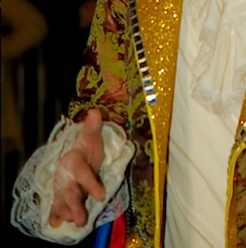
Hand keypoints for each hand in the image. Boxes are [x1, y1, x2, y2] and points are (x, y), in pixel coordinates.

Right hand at [49, 109, 105, 227]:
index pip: (83, 173)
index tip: (102, 195)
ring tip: (72, 220)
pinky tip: (54, 223)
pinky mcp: (60, 196)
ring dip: (65, 212)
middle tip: (81, 219)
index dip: (91, 184)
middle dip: (75, 205)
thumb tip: (95, 112)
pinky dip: (54, 215)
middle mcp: (66, 176)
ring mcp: (62, 187)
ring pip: (62, 201)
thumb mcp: (92, 139)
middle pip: (70, 192)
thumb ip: (93, 129)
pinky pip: (55, 206)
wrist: (76, 157)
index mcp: (74, 162)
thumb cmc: (86, 150)